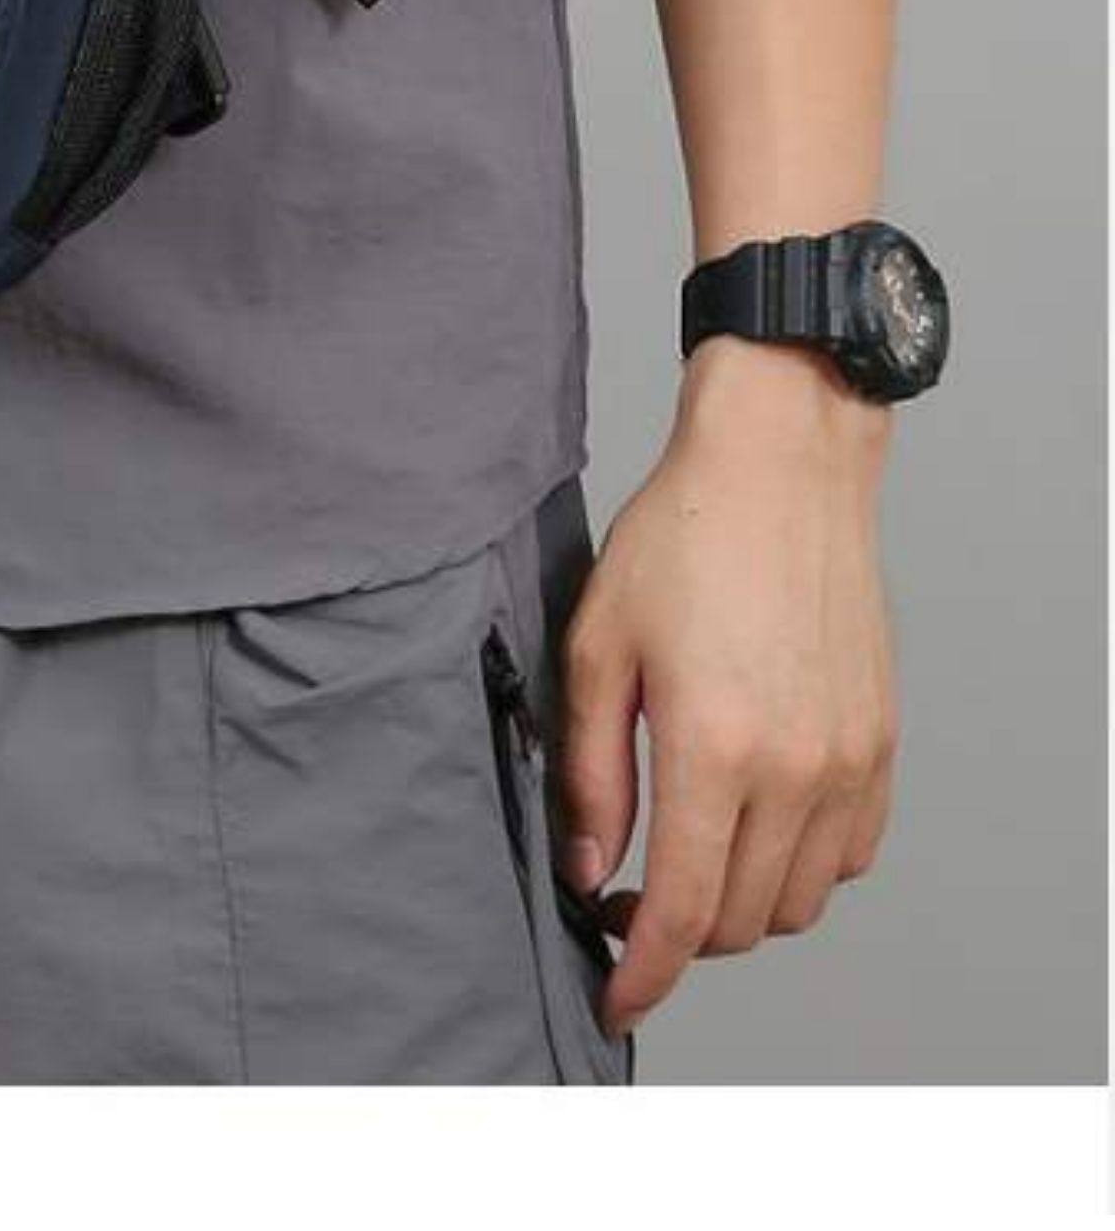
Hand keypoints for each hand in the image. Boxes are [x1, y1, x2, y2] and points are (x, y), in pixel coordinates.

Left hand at [561, 337, 898, 1035]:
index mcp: (716, 749)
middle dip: (680, 940)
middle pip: (744, 922)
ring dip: (740, 910)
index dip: (645, 974)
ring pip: (800, 901)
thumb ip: (592, 775)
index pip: (685, 912)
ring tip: (684, 868)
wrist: (779, 471)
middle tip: (625, 906)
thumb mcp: (596, 654)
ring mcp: (850, 758)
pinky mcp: (880, 741)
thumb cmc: (678, 544)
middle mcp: (798, 768)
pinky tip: (748, 833)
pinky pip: (849, 854)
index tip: (615, 999)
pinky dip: (799, 871)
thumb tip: (590, 870)